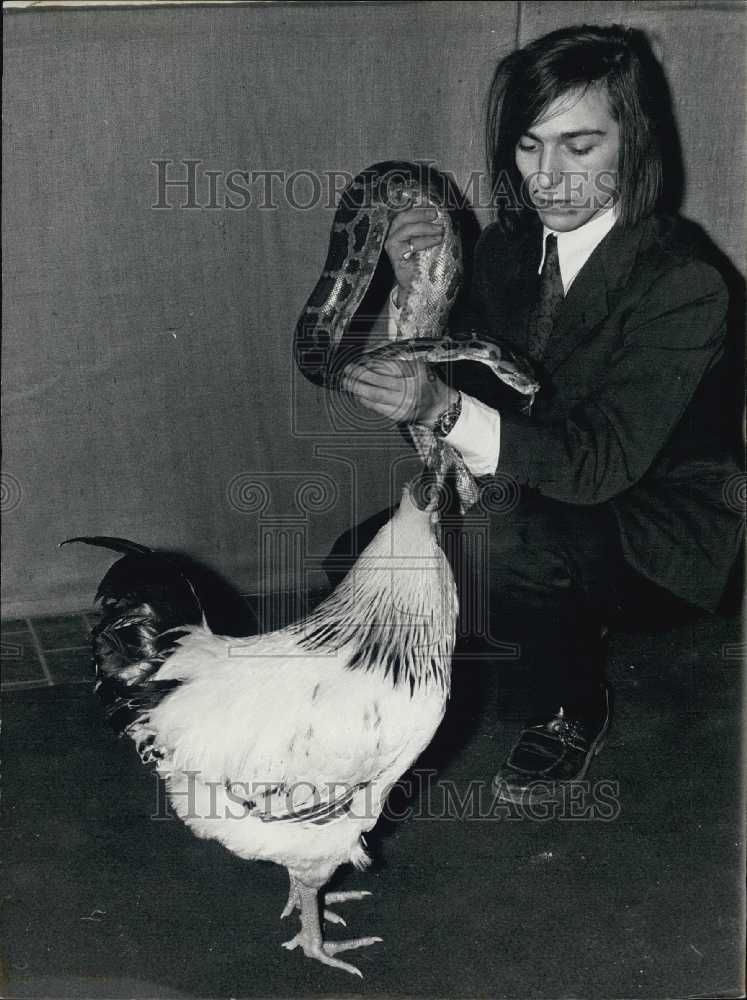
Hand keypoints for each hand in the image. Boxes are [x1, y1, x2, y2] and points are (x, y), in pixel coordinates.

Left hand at [341, 355, 457, 426]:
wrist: (439, 408)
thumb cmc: (428, 384)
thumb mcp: (419, 367)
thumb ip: (399, 364)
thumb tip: (373, 362)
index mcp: (415, 376)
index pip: (388, 369)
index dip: (371, 366)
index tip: (360, 362)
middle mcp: (408, 391)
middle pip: (378, 383)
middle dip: (360, 377)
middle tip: (347, 371)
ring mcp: (402, 405)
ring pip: (375, 397)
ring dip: (358, 389)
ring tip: (347, 382)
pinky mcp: (397, 416)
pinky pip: (376, 408)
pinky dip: (365, 400)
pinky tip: (357, 394)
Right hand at [384, 205, 444, 303]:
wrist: (414, 283)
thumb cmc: (420, 262)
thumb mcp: (424, 243)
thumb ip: (426, 231)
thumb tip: (439, 218)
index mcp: (398, 231)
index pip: (405, 214)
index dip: (418, 210)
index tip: (433, 209)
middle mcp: (392, 237)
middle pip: (403, 219)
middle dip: (421, 215)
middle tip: (436, 216)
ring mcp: (392, 246)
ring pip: (407, 230)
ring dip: (426, 228)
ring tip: (440, 231)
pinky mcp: (395, 256)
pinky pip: (411, 245)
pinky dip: (425, 241)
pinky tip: (435, 241)